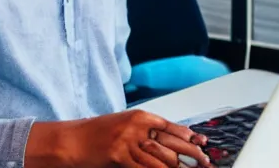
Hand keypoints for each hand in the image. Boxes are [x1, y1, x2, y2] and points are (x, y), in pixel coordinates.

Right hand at [25, 109, 212, 167]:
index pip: (170, 126)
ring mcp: (128, 142)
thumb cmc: (97, 133)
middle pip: (170, 142)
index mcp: (138, 116)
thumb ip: (145, 131)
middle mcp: (135, 126)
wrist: (73, 140)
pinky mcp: (120, 157)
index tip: (202, 144)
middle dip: (190, 154)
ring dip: (179, 166)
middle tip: (205, 162)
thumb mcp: (124, 126)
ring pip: (161, 157)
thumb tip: (168, 142)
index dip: (188, 136)